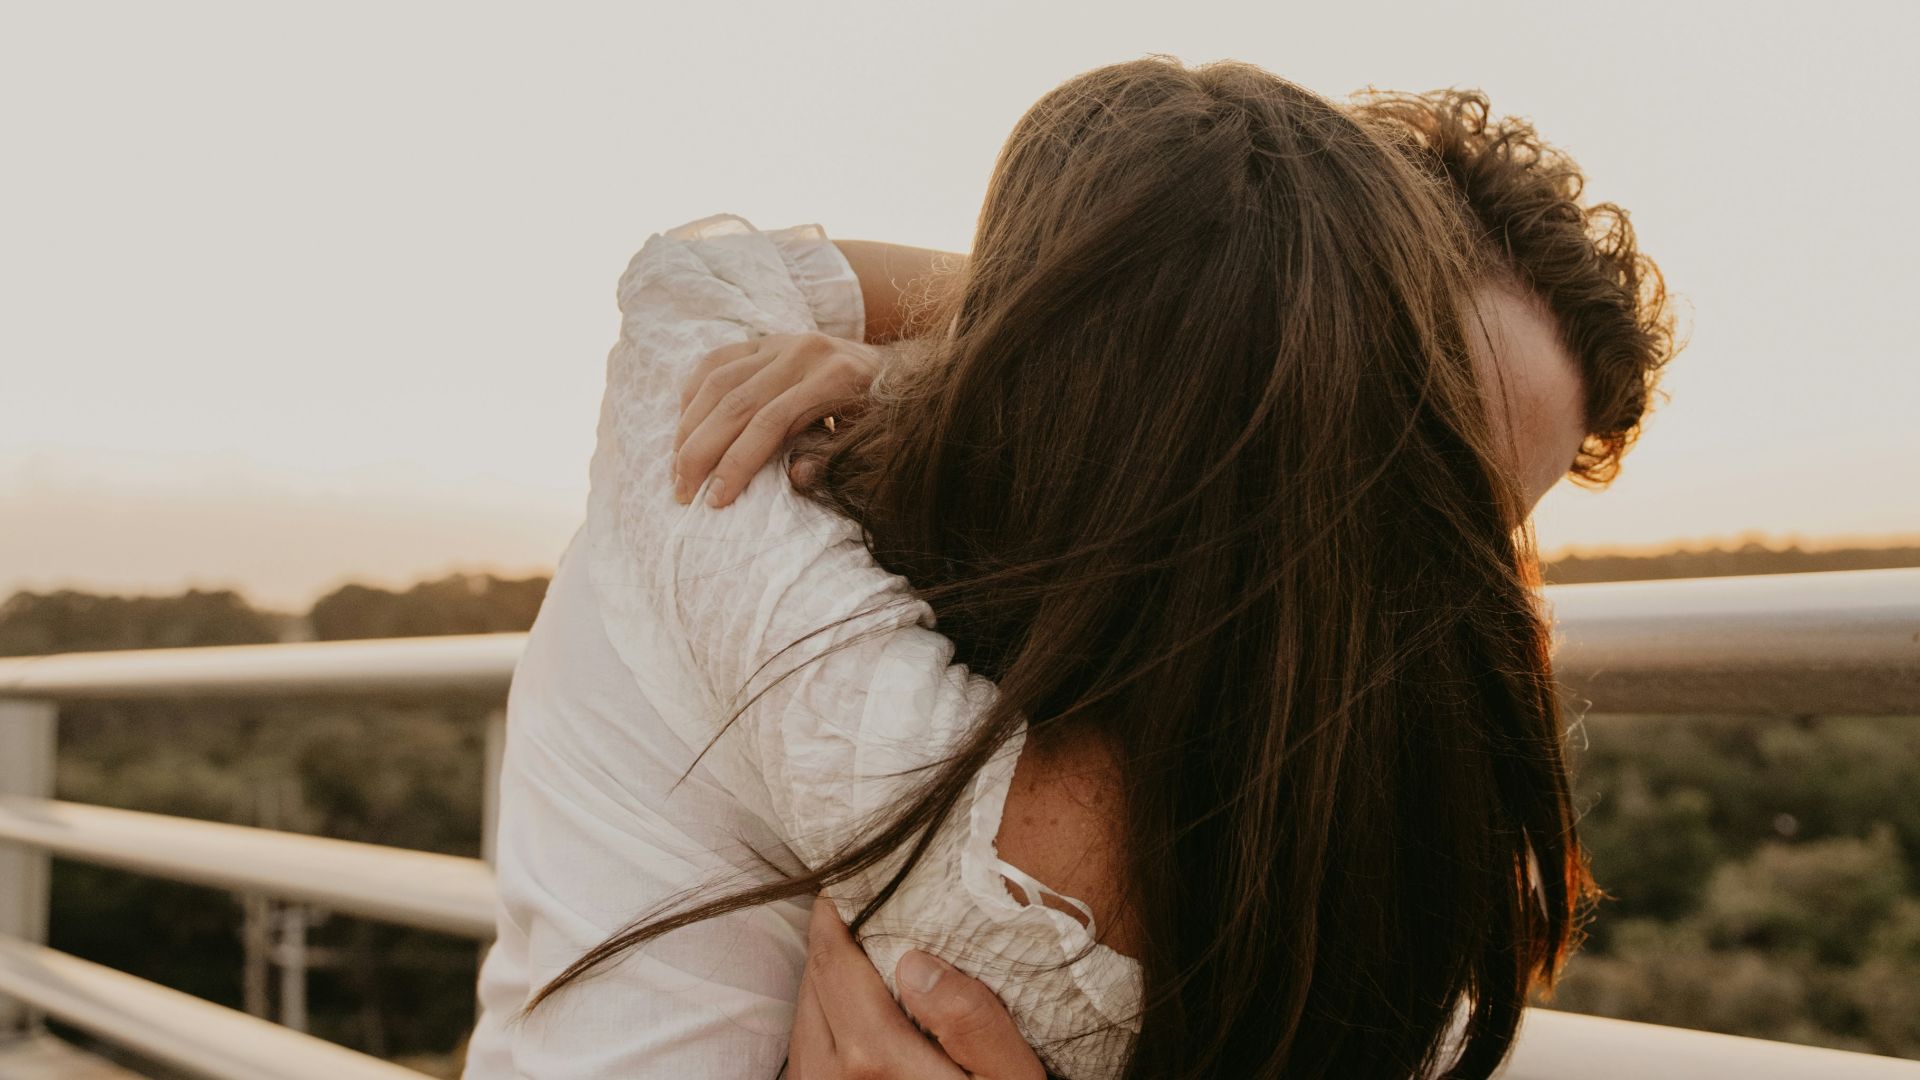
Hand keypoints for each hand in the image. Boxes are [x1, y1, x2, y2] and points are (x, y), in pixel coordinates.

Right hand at [673, 332, 881, 506]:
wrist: (896, 368)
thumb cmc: (882, 416)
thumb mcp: (869, 440)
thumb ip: (834, 457)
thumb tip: (795, 479)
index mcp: (833, 378)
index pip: (769, 423)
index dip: (737, 463)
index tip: (715, 499)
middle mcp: (803, 352)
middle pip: (735, 402)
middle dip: (701, 451)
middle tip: (682, 490)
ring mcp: (781, 342)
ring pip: (718, 381)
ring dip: (689, 426)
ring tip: (677, 466)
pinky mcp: (766, 340)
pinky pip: (716, 361)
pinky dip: (694, 393)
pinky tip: (683, 426)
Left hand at [788, 894, 1046, 1079]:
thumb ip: (971, 1019)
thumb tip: (916, 960)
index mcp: (875, 1059)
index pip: (836, 959)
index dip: (837, 912)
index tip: (848, 881)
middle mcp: (832, 1077)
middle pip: (813, 981)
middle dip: (831, 939)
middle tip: (856, 905)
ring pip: (801, 1014)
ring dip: (823, 978)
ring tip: (856, 950)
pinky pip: (802, 1050)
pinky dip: (820, 1017)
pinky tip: (851, 1009)